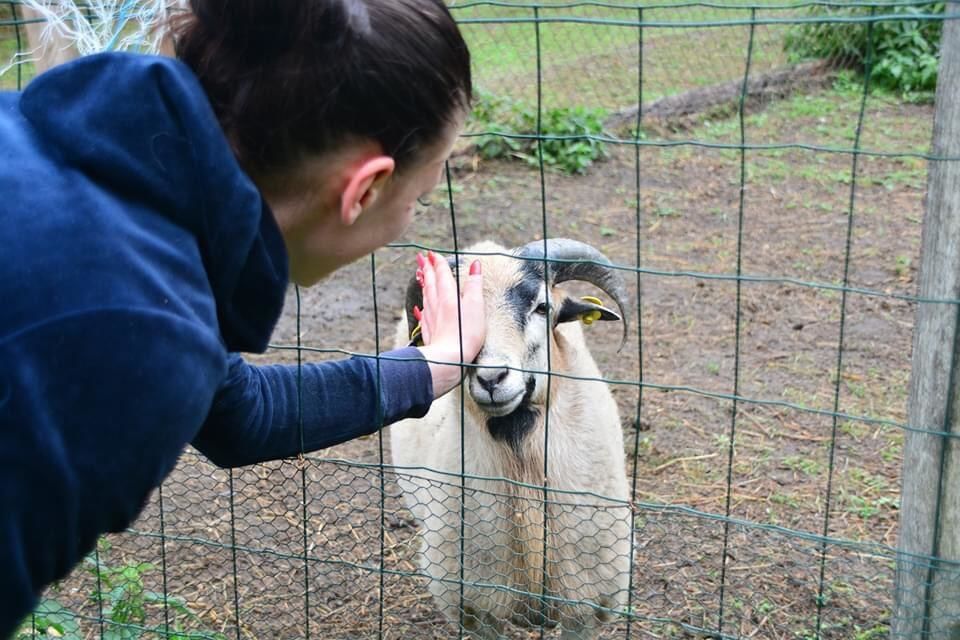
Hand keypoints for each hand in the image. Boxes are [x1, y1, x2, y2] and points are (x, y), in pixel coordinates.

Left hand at [413, 251, 484, 397]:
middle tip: (421, 258)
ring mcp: (431, 318)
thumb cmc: (465, 333)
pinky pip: (423, 315)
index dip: (438, 263)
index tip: (432, 253)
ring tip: (420, 276)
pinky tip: (418, 308)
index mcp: (448, 295)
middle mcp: (436, 304)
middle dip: (427, 269)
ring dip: (423, 284)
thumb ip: (475, 285)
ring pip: (425, 296)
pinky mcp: (429, 332)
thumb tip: (475, 265)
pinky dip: (421, 308)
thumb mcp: (476, 306)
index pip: (442, 274)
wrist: (448, 360)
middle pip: (430, 283)